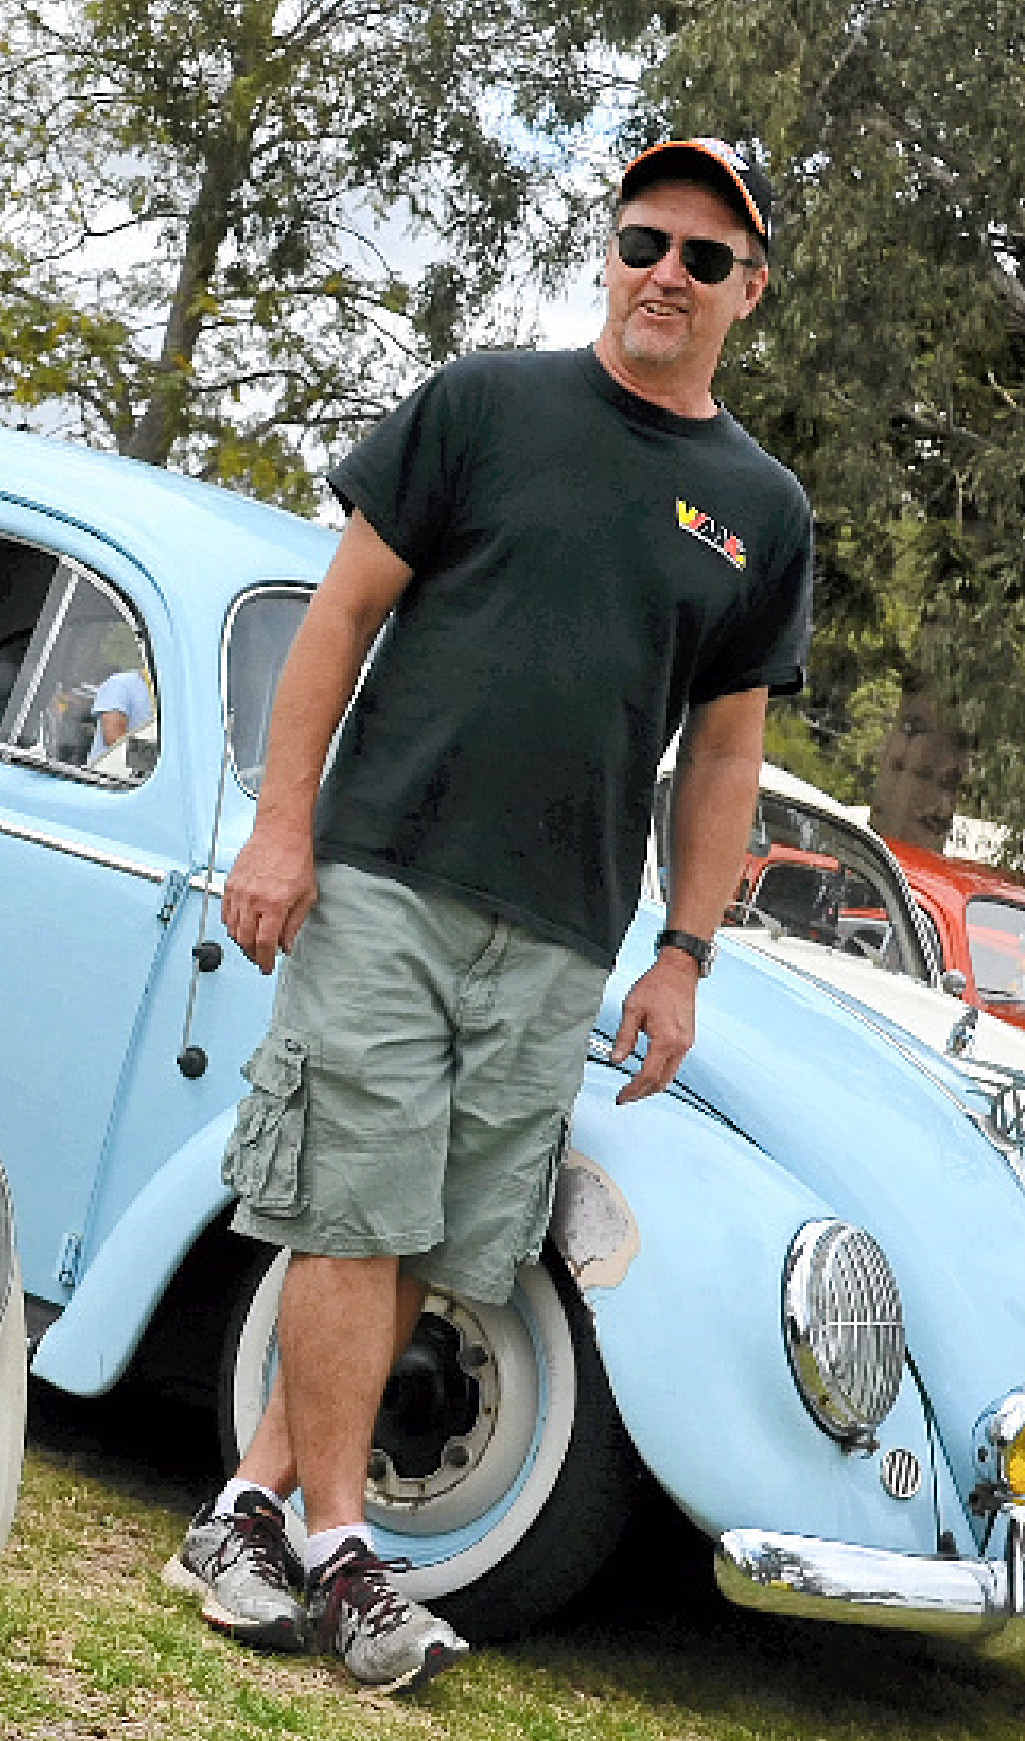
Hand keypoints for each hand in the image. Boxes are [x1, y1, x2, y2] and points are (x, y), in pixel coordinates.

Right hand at [221, 827, 317, 974]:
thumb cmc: (296, 858)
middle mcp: (253, 900)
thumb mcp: (307, 895)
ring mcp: (238, 892)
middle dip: (253, 955)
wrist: (280, 832)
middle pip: (245, 941)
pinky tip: (241, 927)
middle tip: (260, 958)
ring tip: (252, 944)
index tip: (267, 967)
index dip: (266, 960)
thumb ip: (295, 924)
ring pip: (232, 929)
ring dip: (241, 942)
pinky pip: (225, 913)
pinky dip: (231, 925)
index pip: (265, 944)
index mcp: (274, 905)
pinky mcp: (230, 884)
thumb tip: (286, 945)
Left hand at [611, 953, 697, 1104]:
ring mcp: (687, 1044)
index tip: (620, 1097)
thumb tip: (616, 1060)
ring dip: (652, 1085)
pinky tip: (648, 1072)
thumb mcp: (632, 1008)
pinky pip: (674, 1065)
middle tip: (625, 1097)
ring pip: (670, 1076)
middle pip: (661, 1082)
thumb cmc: (656, 985)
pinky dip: (661, 1074)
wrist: (678, 971)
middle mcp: (680, 1045)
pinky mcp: (688, 1040)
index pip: (648, 1075)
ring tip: (633, 1088)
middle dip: (642, 1093)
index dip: (632, 1090)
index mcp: (666, 1039)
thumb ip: (624, 1037)